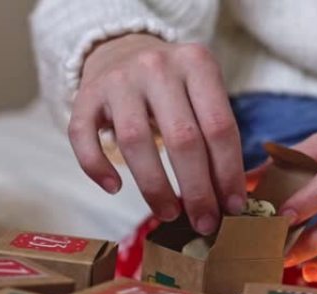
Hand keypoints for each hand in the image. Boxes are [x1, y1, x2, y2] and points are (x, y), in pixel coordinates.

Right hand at [71, 33, 245, 234]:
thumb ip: (215, 135)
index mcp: (197, 64)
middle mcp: (157, 66)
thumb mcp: (202, 93)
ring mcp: (118, 80)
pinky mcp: (85, 95)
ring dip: (154, 187)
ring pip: (135, 141)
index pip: (220, 127)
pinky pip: (84, 137)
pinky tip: (114, 188)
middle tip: (204, 222)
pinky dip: (97, 167)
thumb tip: (227, 198)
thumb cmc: (173, 85)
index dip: (228, 173)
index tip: (232, 207)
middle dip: (197, 190)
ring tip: (168, 214)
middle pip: (182, 138)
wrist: (122, 49)